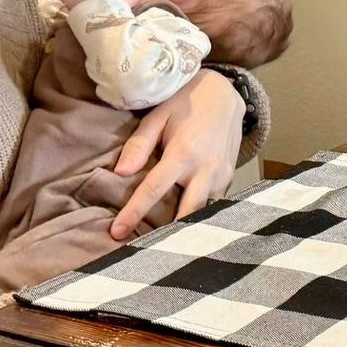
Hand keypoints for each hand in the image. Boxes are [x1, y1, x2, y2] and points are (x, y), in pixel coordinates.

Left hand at [108, 68, 245, 238]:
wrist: (226, 94)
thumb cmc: (185, 102)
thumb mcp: (159, 115)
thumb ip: (139, 144)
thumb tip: (120, 173)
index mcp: (183, 153)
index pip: (153, 190)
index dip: (134, 213)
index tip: (117, 233)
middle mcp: (205, 169)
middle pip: (185, 213)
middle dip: (167, 235)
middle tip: (143, 252)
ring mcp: (221, 176)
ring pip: (202, 213)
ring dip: (185, 228)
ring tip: (164, 247)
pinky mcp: (229, 178)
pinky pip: (213, 204)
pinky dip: (199, 216)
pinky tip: (185, 227)